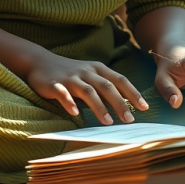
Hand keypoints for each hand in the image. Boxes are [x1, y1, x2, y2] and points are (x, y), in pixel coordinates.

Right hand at [26, 53, 148, 125]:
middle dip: (120, 102)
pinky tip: (75, 114)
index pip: (119, 80)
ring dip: (99, 106)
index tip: (145, 107)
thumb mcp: (90, 76)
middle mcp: (86, 71)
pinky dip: (69, 102)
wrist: (39, 61)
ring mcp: (70, 77)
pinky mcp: (54, 84)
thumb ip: (105, 88)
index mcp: (98, 69)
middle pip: (106, 86)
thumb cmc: (70, 72)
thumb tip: (125, 106)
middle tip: (130, 120)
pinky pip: (63, 93)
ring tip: (108, 122)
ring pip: (88, 91)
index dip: (133, 93)